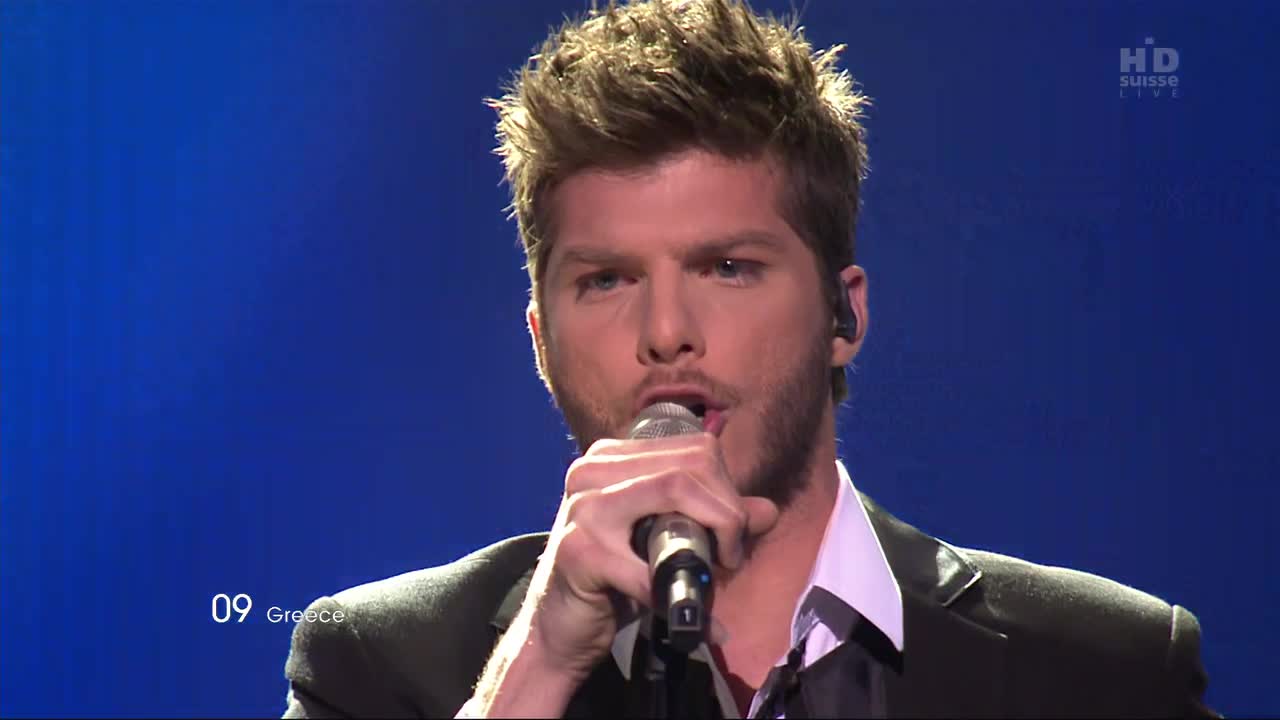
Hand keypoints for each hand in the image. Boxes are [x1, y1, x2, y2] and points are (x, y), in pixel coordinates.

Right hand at [521, 432, 779, 679]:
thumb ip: (713, 519)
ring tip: (713, 573)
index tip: (733, 532)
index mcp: (611, 458)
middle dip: (727, 512)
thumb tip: (767, 510)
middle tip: (729, 556)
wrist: (558, 630)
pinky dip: (679, 595)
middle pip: (691, 466)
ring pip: (675, 491)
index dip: (728, 490)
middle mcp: (592, 470)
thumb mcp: (666, 542)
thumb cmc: (613, 581)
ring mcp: (583, 506)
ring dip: (710, 539)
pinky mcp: (579, 549)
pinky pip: (650, 565)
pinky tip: (690, 616)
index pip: (695, 450)